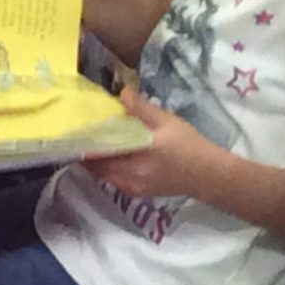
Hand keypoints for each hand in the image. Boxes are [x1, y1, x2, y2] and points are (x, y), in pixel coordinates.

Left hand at [85, 88, 217, 199]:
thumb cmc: (189, 146)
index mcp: (134, 160)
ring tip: (91, 142)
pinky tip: (109, 155)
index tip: (74, 129)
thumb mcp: (167, 122)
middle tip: (80, 134)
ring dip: (95, 161)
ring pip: (103, 175)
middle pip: (96, 167)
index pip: (98, 154)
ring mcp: (132, 188)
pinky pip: (113, 180)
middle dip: (86, 152)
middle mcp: (128, 178)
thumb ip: (142, 108)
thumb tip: (121, 92)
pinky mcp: (137, 192)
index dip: (84, 142)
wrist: (210, 175)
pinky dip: (106, 169)